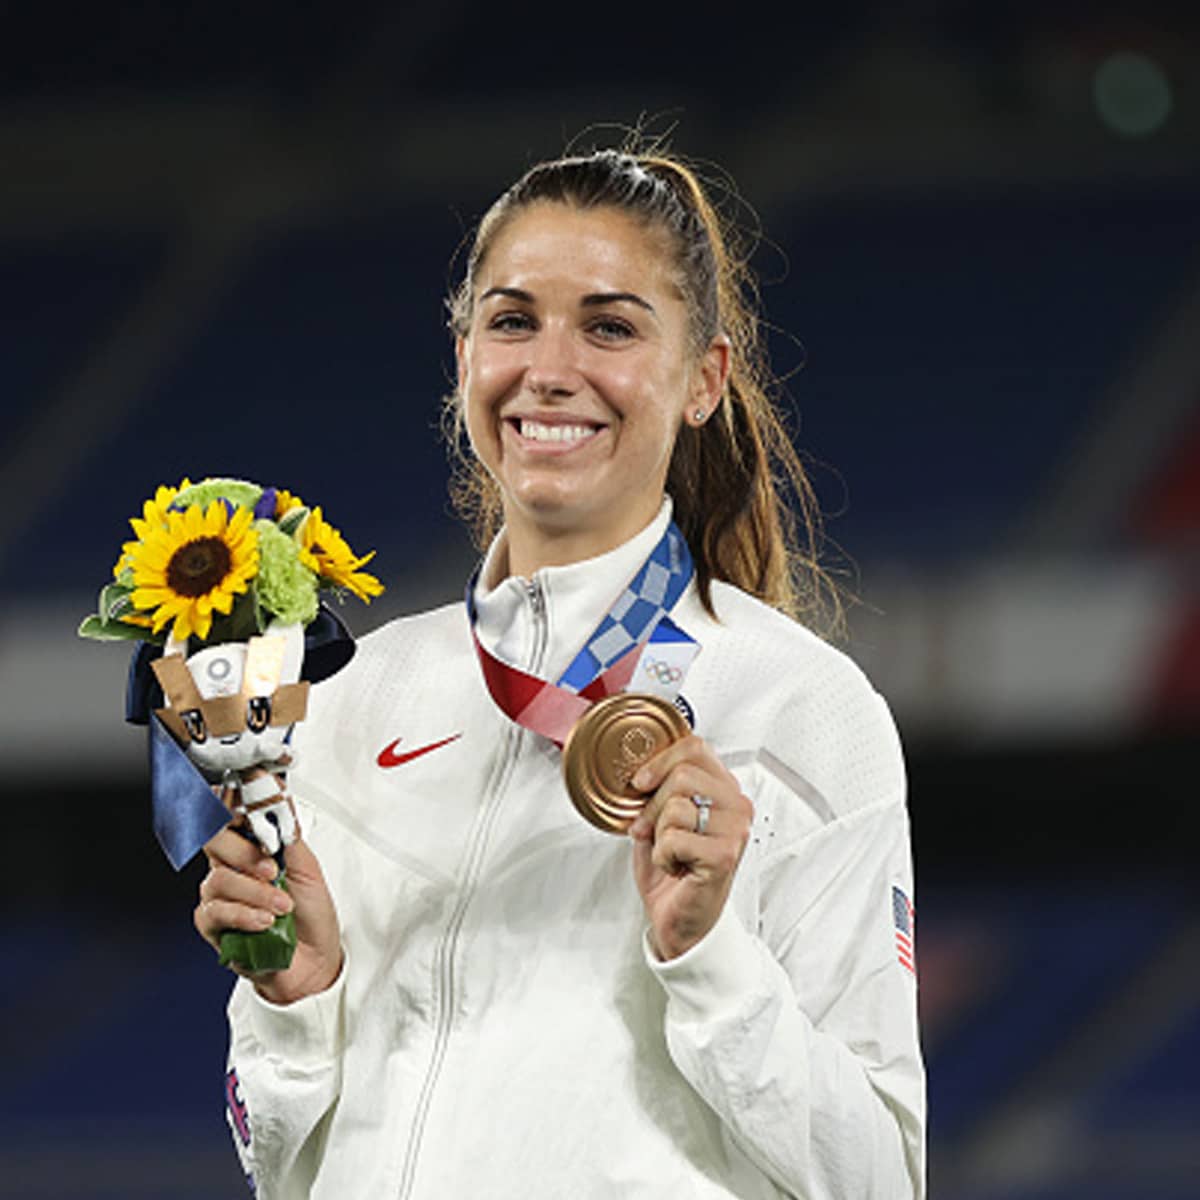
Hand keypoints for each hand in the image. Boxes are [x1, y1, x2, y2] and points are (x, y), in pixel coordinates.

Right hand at [195, 824, 342, 1004]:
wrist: (312, 960)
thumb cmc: (310, 916)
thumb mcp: (309, 870)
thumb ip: (290, 838)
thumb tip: (281, 806)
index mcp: (252, 851)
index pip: (229, 821)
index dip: (232, 812)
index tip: (251, 816)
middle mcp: (231, 870)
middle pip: (214, 843)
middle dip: (245, 855)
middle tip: (274, 871)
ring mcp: (219, 898)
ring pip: (218, 880)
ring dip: (255, 893)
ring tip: (281, 907)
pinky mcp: (213, 927)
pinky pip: (215, 914)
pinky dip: (243, 916)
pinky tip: (264, 922)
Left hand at [627, 734, 752, 960]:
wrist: (681, 920)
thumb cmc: (675, 870)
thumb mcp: (663, 818)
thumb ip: (660, 789)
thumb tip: (640, 770)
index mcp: (724, 789)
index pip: (695, 747)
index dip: (659, 761)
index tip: (640, 782)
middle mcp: (736, 806)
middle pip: (681, 774)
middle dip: (653, 806)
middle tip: (654, 831)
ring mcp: (734, 830)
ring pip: (675, 806)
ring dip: (659, 835)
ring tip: (673, 853)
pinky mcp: (723, 855)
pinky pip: (673, 838)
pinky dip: (663, 856)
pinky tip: (678, 868)